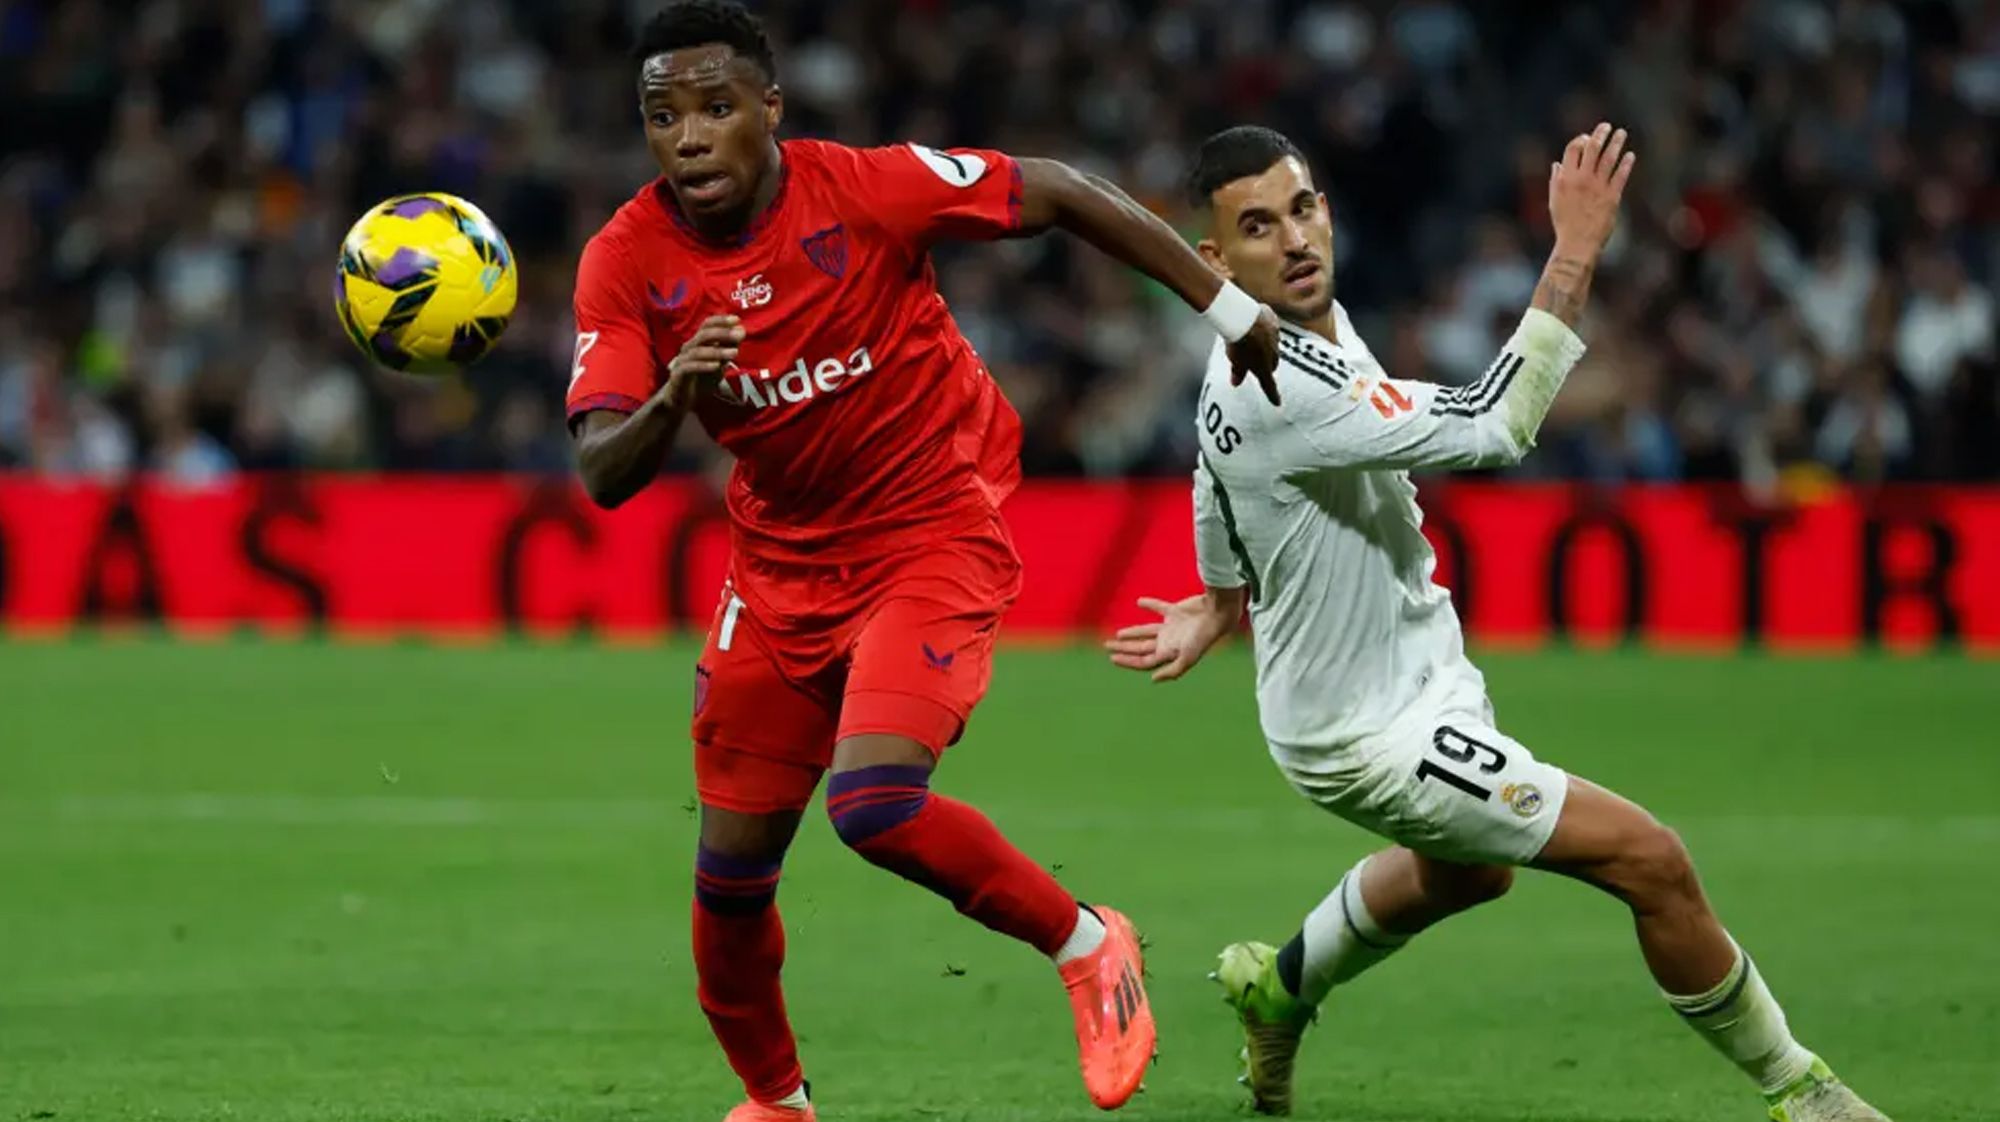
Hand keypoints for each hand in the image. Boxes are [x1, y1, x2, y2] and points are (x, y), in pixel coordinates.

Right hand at [661, 315, 743, 409]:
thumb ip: (728, 349)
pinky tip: (717, 366)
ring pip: (698, 351)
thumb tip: (741, 331)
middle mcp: (689, 348)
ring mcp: (682, 360)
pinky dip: (703, 365)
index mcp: (698, 342)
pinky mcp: (677, 375)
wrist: (681, 399)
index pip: (707, 324)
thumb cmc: (701, 378)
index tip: (737, 319)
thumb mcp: (720, 363)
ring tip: (735, 353)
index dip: (721, 320)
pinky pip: (690, 367)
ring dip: (717, 351)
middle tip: (739, 335)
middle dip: (722, 333)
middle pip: (703, 334)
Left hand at [1104, 594, 1235, 681]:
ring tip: (1118, 634)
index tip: (1112, 657)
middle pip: (1142, 648)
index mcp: (1169, 653)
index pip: (1144, 661)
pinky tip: (1139, 602)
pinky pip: (1159, 607)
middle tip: (1107, 646)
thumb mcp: (1188, 658)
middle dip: (1125, 648)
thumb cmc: (1203, 638)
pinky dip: (1149, 605)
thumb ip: (1172, 671)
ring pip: (1147, 631)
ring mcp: (1172, 627)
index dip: (1128, 661)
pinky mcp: (1176, 611)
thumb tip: (1153, 679)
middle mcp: (1169, 642)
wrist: (1217, 615)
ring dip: (1133, 633)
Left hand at [1226, 306, 1282, 406]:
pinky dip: (1264, 329)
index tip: (1277, 403)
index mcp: (1264, 368)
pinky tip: (1255, 324)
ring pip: (1273, 345)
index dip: (1272, 395)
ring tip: (1252, 340)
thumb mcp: (1235, 360)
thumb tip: (1236, 382)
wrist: (1244, 318)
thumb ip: (1238, 371)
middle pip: (1272, 363)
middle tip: (1255, 364)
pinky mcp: (1274, 322)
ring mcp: (1276, 337)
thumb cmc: (1239, 343)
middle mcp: (1274, 354)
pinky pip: (1271, 328)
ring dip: (1265, 345)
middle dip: (1265, 365)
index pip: (1269, 386)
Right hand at [1549, 122, 1634, 256]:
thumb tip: (1557, 164)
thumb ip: (1556, 180)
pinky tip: (1630, 155)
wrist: (1577, 244)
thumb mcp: (1554, 200)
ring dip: (1616, 143)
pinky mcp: (1612, 196)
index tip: (1586, 137)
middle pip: (1592, 148)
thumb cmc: (1564, 224)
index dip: (1580, 139)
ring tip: (1621, 133)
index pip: (1573, 149)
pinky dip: (1626, 163)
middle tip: (1606, 126)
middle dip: (1600, 134)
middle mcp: (1582, 179)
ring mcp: (1598, 187)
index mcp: (1565, 179)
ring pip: (1609, 158)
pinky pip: (1620, 175)